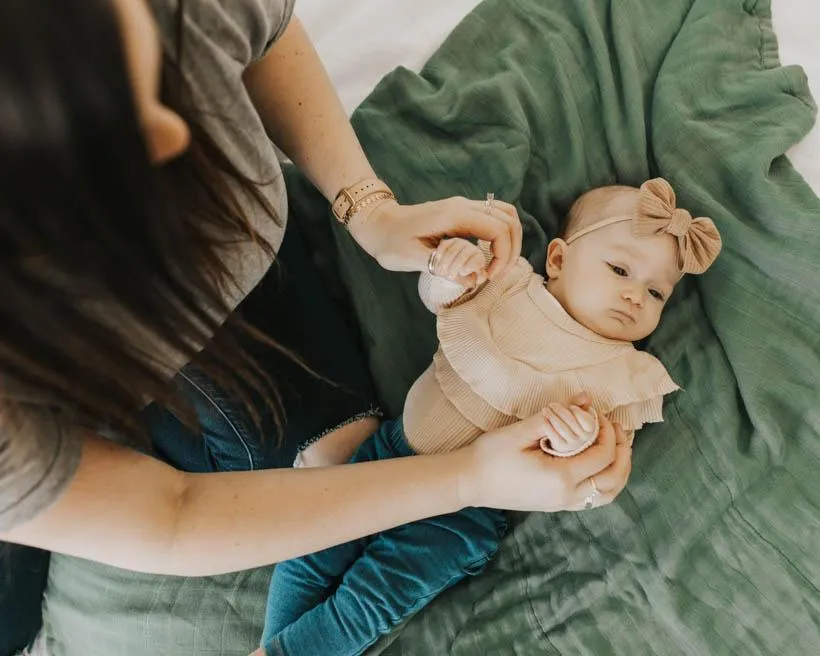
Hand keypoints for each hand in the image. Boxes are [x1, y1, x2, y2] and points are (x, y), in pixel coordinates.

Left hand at [348, 197, 521, 279]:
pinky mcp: (462, 215)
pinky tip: (486, 258)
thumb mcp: (411, 257)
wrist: (378, 223)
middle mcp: (463, 207)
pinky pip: (493, 220)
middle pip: (509, 218)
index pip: (498, 228)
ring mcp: (464, 208)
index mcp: (454, 215)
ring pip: (505, 215)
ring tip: (495, 266)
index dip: (502, 255)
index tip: (487, 275)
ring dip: (508, 242)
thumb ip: (442, 267)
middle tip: (496, 273)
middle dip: (511, 248)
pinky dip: (499, 238)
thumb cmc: (391, 241)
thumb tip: (472, 279)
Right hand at [428, 238, 487, 287]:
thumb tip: (482, 277)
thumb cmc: (464, 276)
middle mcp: (470, 248)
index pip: (477, 259)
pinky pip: (444, 245)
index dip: (470, 266)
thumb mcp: (473, 279)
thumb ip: (478, 278)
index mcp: (479, 257)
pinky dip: (440, 254)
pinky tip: (438, 261)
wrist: (451, 271)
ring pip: (453, 251)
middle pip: (464, 255)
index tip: (462, 273)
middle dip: (456, 266)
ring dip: (446, 262)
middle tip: (450, 276)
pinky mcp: (449, 242)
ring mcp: (460, 243)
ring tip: (442, 272)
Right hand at [459, 402, 631, 512]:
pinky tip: (599, 463)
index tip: (598, 413)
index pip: (601, 456)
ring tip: (617, 447)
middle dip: (622, 452)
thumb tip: (585, 399)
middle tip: (618, 429)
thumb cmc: (490, 455)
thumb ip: (556, 416)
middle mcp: (566, 497)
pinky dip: (605, 481)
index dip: (607, 432)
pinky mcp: (555, 505)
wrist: (468, 481)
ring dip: (618, 470)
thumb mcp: (521, 431)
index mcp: (560, 479)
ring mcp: (561, 504)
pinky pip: (593, 498)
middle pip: (613, 479)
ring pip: (607, 494)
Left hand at [539, 399, 597, 455]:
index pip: (587, 421)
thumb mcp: (568, 409)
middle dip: (561, 411)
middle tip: (552, 404)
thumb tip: (586, 394)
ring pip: (562, 428)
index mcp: (590, 428)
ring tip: (545, 409)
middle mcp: (583, 439)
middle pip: (572, 422)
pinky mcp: (560, 448)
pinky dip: (548, 426)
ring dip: (552, 416)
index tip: (571, 406)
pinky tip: (543, 419)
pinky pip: (554, 436)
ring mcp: (572, 445)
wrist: (538, 436)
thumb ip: (576, 402)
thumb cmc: (559, 418)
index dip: (579, 412)